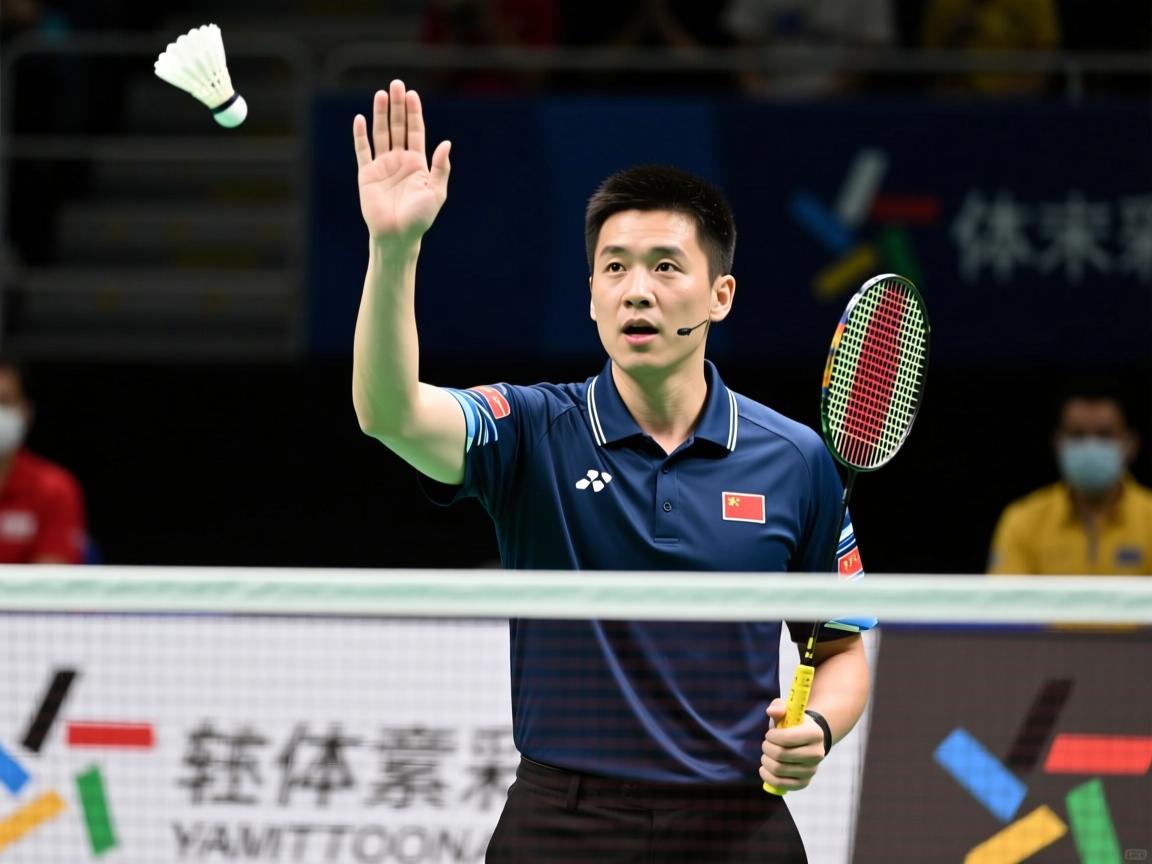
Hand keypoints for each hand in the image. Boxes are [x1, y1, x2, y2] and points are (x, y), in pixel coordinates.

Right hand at [352, 79, 451, 242]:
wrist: (398, 236)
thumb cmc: (420, 218)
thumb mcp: (436, 192)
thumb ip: (441, 168)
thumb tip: (446, 143)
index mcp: (417, 164)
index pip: (415, 132)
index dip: (414, 113)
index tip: (412, 95)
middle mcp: (399, 161)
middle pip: (398, 127)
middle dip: (398, 106)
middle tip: (397, 84)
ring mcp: (382, 166)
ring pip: (381, 134)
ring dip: (381, 114)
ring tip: (381, 94)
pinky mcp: (366, 174)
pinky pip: (362, 151)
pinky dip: (360, 135)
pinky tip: (360, 119)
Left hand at [759, 698, 824, 791]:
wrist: (807, 741)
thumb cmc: (793, 724)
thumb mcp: (787, 711)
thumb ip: (778, 706)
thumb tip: (771, 712)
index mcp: (815, 734)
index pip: (786, 738)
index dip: (772, 736)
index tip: (769, 734)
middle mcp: (817, 753)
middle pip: (781, 755)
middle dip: (767, 748)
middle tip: (766, 744)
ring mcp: (812, 770)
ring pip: (778, 769)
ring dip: (766, 761)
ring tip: (766, 755)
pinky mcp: (804, 782)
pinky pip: (781, 785)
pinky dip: (768, 777)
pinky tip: (764, 769)